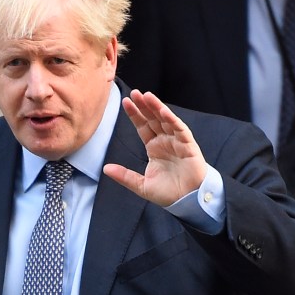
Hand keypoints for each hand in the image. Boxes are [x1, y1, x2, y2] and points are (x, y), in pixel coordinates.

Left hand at [103, 89, 208, 206]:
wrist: (188, 201)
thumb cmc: (169, 193)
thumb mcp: (142, 185)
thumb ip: (124, 176)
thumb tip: (105, 169)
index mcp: (154, 148)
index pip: (142, 127)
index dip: (134, 115)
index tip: (125, 102)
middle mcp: (165, 142)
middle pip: (153, 119)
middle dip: (144, 106)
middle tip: (134, 93)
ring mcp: (177, 142)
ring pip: (166, 120)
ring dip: (157, 107)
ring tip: (147, 96)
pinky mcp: (189, 145)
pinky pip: (180, 129)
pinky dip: (172, 119)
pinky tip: (163, 110)